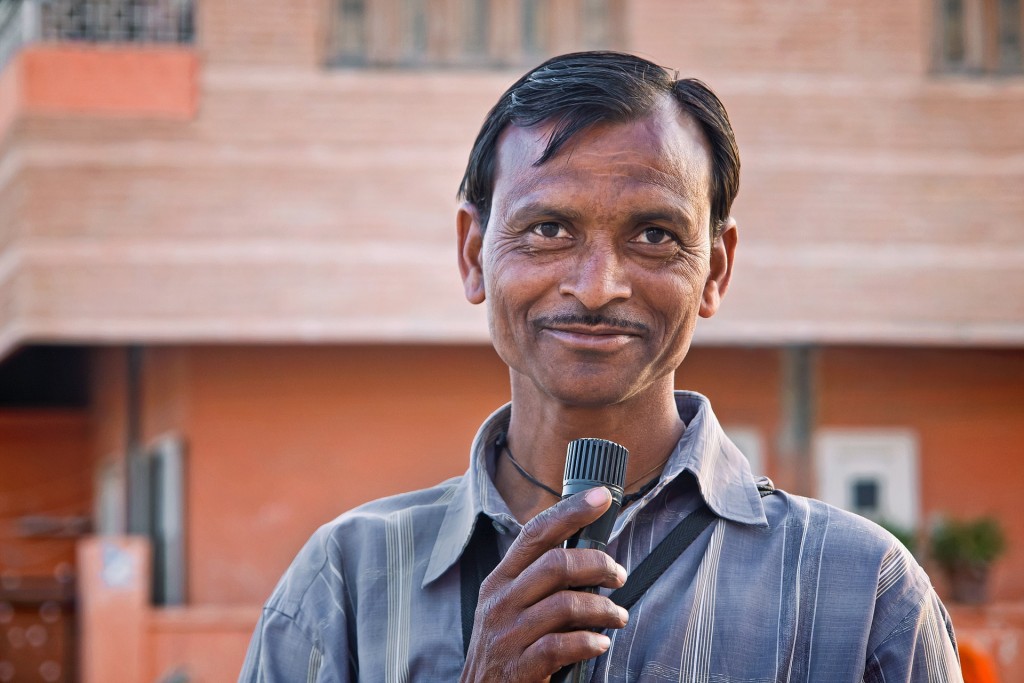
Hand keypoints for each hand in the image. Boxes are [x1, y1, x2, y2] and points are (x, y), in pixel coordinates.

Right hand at [460, 487, 628, 681]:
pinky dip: (588, 642)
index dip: (570, 512)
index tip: (601, 498)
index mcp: (501, 579)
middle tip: (619, 576)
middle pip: (556, 564)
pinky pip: (560, 646)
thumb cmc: (505, 647)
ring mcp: (508, 634)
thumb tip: (587, 556)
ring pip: (564, 604)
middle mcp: (501, 601)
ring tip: (618, 617)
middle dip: (598, 565)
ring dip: (603, 609)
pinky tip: (600, 644)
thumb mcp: (508, 605)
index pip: (535, 533)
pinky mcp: (518, 667)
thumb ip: (537, 580)